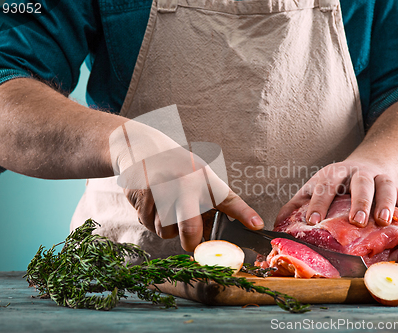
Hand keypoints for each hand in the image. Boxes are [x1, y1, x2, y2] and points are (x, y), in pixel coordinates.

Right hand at [122, 158, 263, 251]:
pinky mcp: (141, 196)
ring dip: (168, 229)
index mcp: (203, 178)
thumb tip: (224, 233)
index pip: (228, 199)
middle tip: (193, 244)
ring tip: (168, 210)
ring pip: (165, 231)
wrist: (141, 146)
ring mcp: (160, 189)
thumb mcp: (199, 176)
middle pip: (190, 228)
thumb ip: (213, 204)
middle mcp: (183, 182)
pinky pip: (147, 224)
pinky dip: (150, 221)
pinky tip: (153, 205)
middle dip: (192, 243)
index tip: (256, 227)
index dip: (244, 214)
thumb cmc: (176, 166)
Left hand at [275, 159, 397, 235]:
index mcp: (332, 174)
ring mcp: (379, 178)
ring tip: (383, 220)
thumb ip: (296, 205)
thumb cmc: (335, 184)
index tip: (312, 222)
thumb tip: (274, 225)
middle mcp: (357, 173)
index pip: (324, 186)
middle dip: (358, 201)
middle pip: (359, 183)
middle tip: (356, 220)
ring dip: (385, 202)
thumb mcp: (314, 188)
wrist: (366, 165)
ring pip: (385, 186)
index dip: (317, 203)